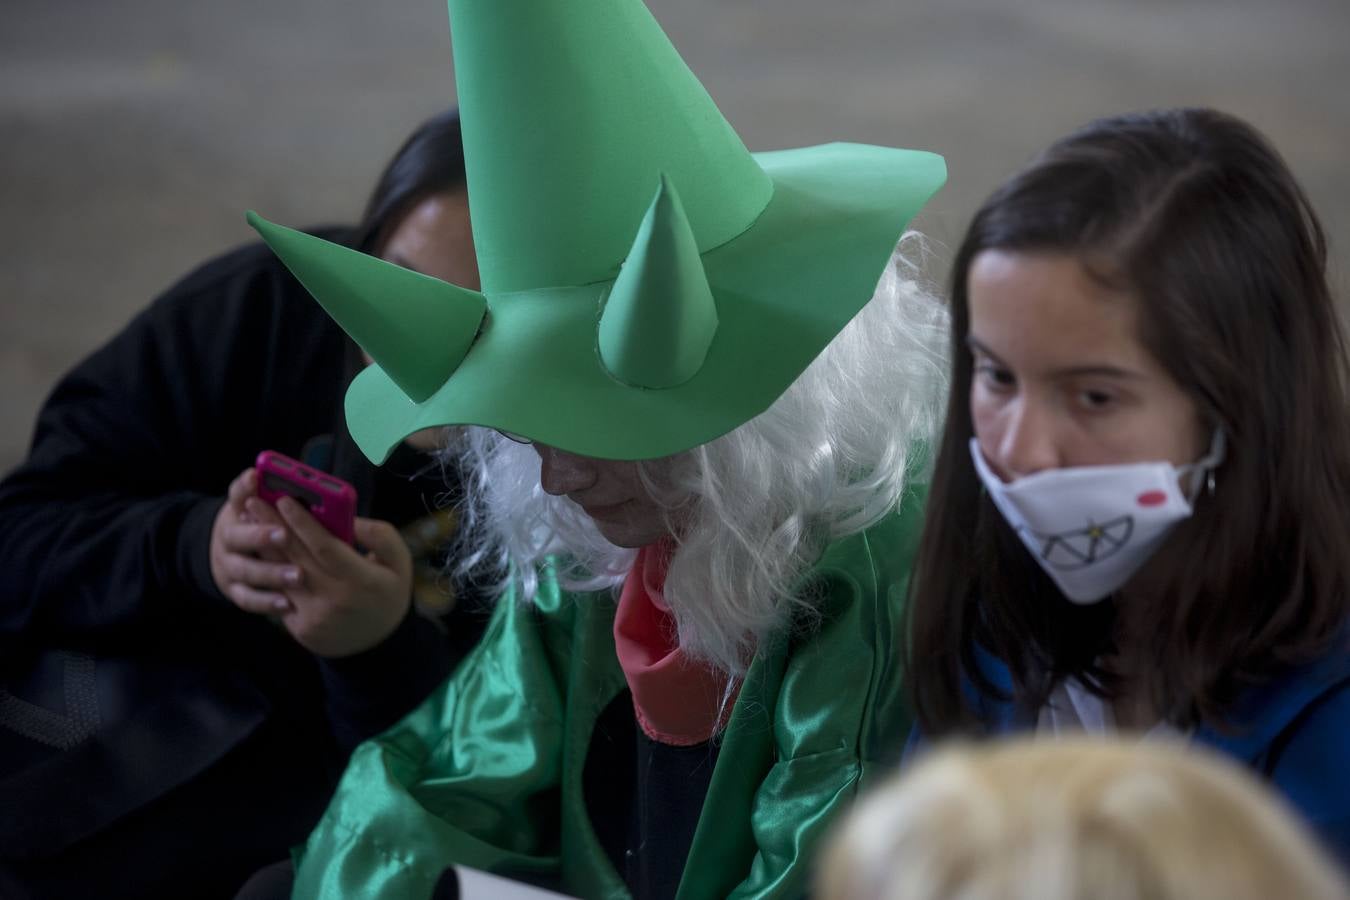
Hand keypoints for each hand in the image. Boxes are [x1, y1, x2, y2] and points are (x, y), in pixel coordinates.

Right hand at [210, 468, 302, 611]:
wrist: (225, 553)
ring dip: (271, 573)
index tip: (257, 479)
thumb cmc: (255, 523)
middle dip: (260, 536)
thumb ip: (262, 492)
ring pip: (246, 571)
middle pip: (238, 537)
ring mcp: (229, 568)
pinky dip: (267, 602)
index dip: (245, 490)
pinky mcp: (235, 591)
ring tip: (297, 575)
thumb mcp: (255, 504)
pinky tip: (288, 604)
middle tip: (284, 535)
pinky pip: (249, 600)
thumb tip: (266, 476)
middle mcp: (228, 540)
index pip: (237, 497)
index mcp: (236, 512)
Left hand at [246, 495, 413, 657]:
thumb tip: (350, 519)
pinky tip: (258, 552)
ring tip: (248, 522)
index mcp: (362, 580)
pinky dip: (268, 572)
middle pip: (297, 557)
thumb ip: (380, 536)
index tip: (285, 499)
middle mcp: (335, 599)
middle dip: (273, 526)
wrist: (378, 644)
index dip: (303, 522)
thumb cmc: (388, 593)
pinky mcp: (300, 628)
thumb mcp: (400, 562)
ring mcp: (315, 616)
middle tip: (253, 501)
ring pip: (282, 575)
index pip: (325, 546)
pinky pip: (281, 595)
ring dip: (263, 547)